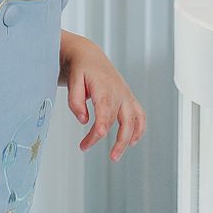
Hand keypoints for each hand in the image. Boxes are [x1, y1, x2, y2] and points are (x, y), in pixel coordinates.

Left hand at [63, 39, 145, 160]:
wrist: (90, 56)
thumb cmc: (81, 69)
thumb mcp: (73, 81)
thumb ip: (75, 101)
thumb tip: (84, 120)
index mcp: (104, 86)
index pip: (105, 110)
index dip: (102, 125)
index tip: (96, 137)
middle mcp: (119, 92)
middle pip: (121, 120)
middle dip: (112, 139)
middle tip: (95, 152)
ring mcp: (126, 95)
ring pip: (133, 120)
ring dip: (127, 139)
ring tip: (115, 156)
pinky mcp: (129, 99)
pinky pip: (139, 115)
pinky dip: (139, 129)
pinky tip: (131, 142)